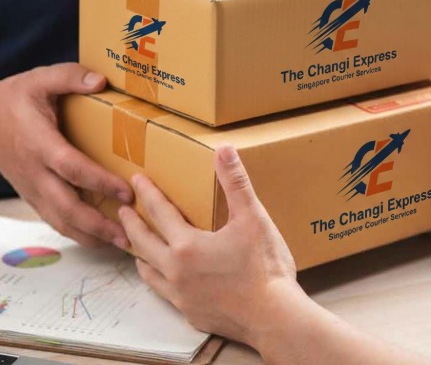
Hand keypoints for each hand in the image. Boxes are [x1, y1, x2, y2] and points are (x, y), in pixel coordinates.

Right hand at [0, 63, 131, 248]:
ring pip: (58, 220)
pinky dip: (76, 232)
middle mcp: (34, 171)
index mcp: (39, 142)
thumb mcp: (40, 78)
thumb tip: (101, 81)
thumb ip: (69, 76)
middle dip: (97, 224)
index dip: (98, 181)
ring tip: (120, 244)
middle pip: (65, 206)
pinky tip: (98, 237)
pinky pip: (53, 218)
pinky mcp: (32, 194)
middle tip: (129, 235)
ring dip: (89, 235)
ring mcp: (31, 187)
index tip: (126, 192)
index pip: (71, 167)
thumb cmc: (14, 99)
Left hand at [119, 144, 299, 345]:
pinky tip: (162, 276)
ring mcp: (180, 295)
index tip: (136, 180)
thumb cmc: (264, 266)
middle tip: (122, 210)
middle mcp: (175, 270)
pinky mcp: (189, 313)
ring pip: (148, 270)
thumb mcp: (252, 218)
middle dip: (130, 223)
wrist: (274, 316)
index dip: (147, 192)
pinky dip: (155, 277)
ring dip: (138, 252)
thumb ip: (235, 182)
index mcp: (186, 245)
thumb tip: (224, 149)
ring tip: (134, 244)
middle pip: (142, 242)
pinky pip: (162, 291)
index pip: (158, 211)